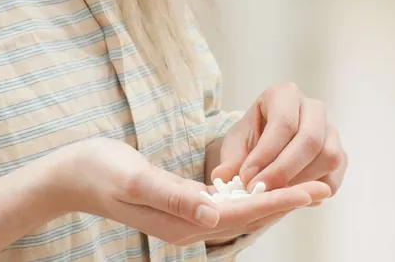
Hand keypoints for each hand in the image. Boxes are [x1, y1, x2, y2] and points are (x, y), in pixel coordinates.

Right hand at [52, 137, 328, 245]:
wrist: (72, 175)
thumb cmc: (100, 171)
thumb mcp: (136, 179)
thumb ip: (175, 196)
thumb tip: (214, 211)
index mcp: (181, 222)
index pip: (241, 212)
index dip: (278, 200)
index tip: (311, 191)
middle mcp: (187, 224)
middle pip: (246, 214)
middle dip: (284, 201)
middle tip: (322, 188)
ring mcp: (183, 217)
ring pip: (238, 210)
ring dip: (271, 198)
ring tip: (302, 187)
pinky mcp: (179, 205)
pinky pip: (223, 203)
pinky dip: (248, 194)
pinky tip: (260, 184)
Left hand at [211, 83, 347, 195]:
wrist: (266, 146)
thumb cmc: (251, 139)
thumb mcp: (235, 145)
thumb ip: (230, 160)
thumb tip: (222, 177)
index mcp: (285, 94)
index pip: (283, 123)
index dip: (266, 154)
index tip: (247, 178)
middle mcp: (313, 107)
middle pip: (310, 139)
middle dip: (284, 170)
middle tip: (260, 191)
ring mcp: (331, 130)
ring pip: (328, 157)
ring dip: (300, 181)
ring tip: (274, 194)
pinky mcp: (341, 154)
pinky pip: (335, 176)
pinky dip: (314, 191)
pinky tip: (290, 196)